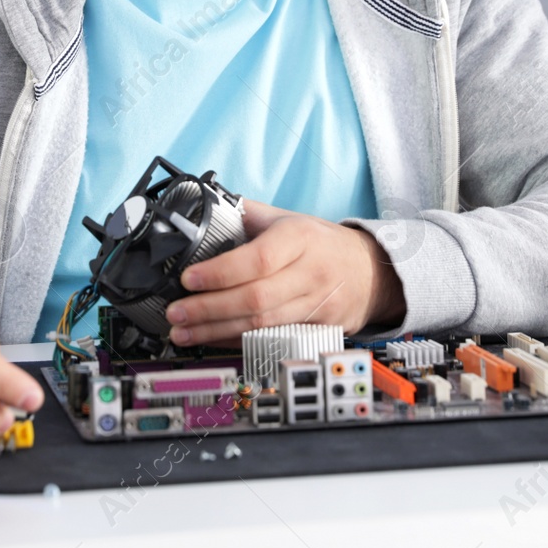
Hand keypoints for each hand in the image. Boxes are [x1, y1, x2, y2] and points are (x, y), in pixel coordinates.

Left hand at [163, 201, 406, 345]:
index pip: (257, 259)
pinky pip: (271, 339)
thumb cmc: (322, 242)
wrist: (371, 271)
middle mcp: (309, 272)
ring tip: (183, 333)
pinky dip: (237, 342)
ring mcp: (315, 305)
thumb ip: (249, 213)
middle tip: (176, 313)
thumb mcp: (289, 218)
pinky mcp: (315, 329)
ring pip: (261, 325)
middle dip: (209, 309)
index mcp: (299, 237)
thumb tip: (205, 206)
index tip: (189, 279)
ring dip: (216, 332)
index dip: (220, 273)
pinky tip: (212, 341)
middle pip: (255, 299)